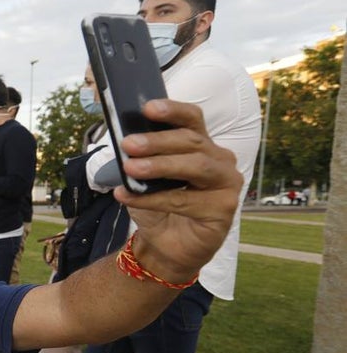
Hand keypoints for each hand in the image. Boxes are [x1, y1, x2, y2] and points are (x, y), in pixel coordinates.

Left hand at [113, 99, 241, 281]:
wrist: (164, 244)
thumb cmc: (158, 205)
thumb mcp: (146, 176)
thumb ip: (143, 157)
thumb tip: (125, 142)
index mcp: (202, 145)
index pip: (192, 120)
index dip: (173, 111)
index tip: (148, 108)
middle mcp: (220, 160)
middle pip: (192, 142)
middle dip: (158, 142)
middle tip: (128, 144)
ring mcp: (227, 184)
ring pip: (196, 167)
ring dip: (160, 166)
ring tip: (130, 168)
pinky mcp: (224, 209)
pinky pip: (185, 200)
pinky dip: (152, 199)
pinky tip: (128, 197)